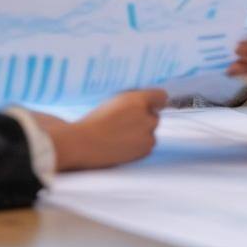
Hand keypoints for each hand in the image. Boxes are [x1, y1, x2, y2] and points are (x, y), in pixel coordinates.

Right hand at [38, 89, 167, 170]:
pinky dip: (139, 145)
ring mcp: (147, 135)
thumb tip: (147, 100)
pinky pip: (147, 145)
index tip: (154, 103)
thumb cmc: (94, 121)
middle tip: (127, 122)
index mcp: (137, 100)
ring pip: (151, 132)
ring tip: (122, 135)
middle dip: (145, 118)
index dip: (156, 100)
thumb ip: (133, 99)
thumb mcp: (114, 100)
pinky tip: (123, 144)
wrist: (84, 143)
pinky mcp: (144, 150)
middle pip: (155, 115)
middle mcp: (145, 117)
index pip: (161, 96)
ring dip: (143, 133)